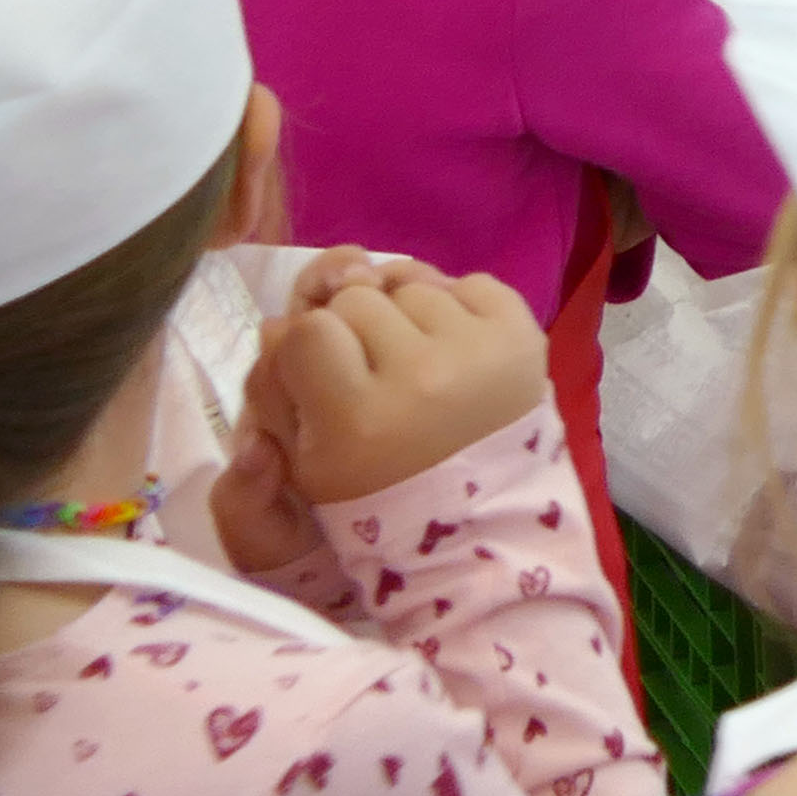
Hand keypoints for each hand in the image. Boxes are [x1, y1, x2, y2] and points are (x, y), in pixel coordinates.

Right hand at [235, 248, 545, 513]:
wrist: (479, 512)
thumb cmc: (379, 491)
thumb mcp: (304, 460)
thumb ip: (273, 387)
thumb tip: (277, 322)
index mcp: (358, 419)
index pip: (308, 328)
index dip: (308, 344)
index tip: (323, 372)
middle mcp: (421, 378)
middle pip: (358, 297)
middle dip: (354, 326)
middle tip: (371, 367)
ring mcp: (478, 352)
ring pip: (412, 284)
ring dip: (404, 315)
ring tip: (413, 359)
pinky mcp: (523, 335)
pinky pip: (471, 282)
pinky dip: (456, 306)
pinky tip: (452, 346)